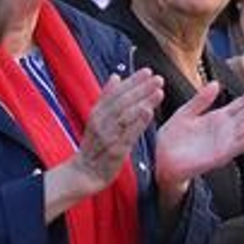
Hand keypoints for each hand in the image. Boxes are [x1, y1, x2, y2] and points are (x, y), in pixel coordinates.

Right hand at [71, 70, 162, 194]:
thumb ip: (106, 98)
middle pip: (122, 101)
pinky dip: (138, 122)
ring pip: (126, 115)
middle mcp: (101, 122)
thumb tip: (115, 76)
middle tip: (158, 79)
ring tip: (159, 92)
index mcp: (98, 112)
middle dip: (141, 88)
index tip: (147, 71)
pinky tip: (149, 112)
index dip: (132, 81)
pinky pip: (128, 134)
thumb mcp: (96, 118)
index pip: (116, 92)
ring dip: (143, 101)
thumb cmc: (94, 145)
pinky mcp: (115, 151)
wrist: (84, 172)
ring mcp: (108, 136)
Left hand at [155, 80, 243, 186]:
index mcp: (217, 118)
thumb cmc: (172, 139)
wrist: (161, 160)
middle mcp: (225, 130)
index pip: (241, 103)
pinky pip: (237, 147)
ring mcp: (224, 143)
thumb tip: (215, 83)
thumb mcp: (185, 112)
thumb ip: (201, 99)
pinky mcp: (219, 156)